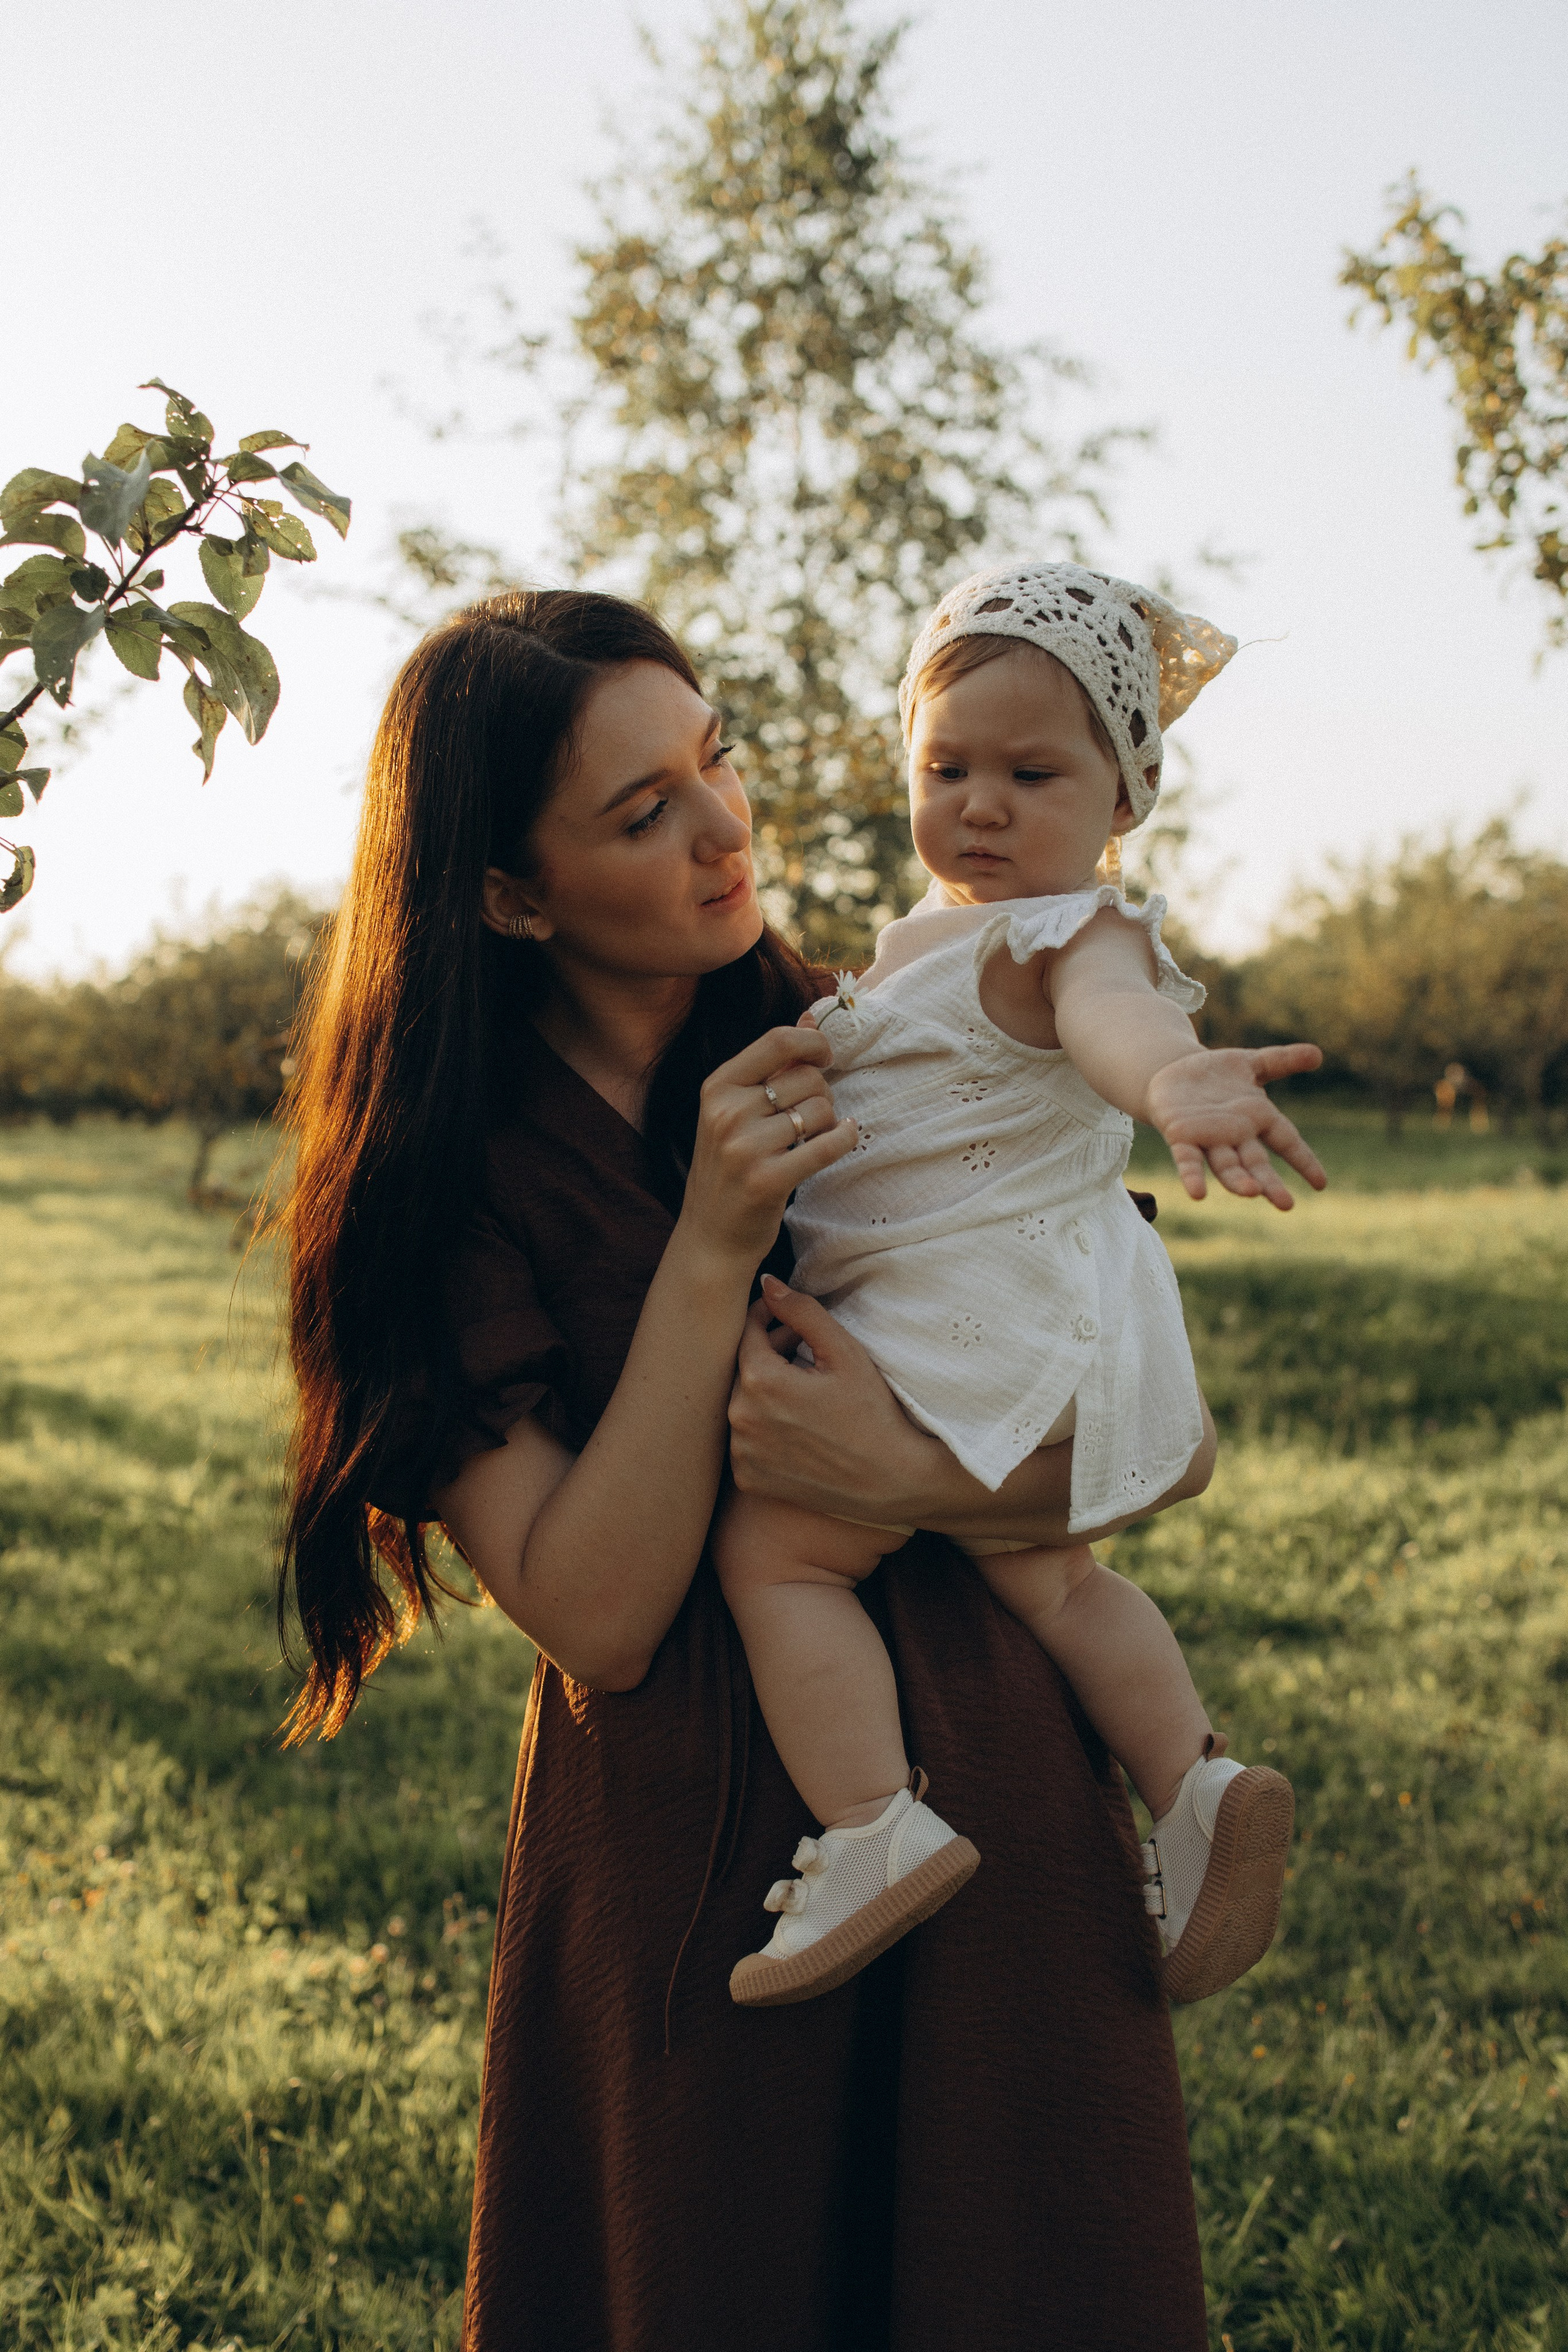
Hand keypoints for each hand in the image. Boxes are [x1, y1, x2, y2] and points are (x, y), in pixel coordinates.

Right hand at [679, 1027, 857, 1268]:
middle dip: (822, 1093)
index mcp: (717, 1087)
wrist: (711, 1235)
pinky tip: (845, 1137)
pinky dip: (845, 1139)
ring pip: (820, 1110)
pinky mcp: (766, 1180)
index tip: (826, 1056)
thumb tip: (811, 1014)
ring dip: (829, 1122)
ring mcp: (744, 1147)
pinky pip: (827, 1146)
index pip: (777, 1041)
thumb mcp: (736, 1109)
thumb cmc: (730, 1167)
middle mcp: (726, 1112)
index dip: (813, 1042)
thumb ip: (772, 1064)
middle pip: (806, 1078)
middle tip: (812, 1115)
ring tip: (813, 1137)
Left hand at [728, 1277, 939, 1518]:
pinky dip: (763, 1429)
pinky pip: (745, 1441)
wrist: (892, 1481)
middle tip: (803, 1351)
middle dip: (769, 1354)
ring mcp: (742, 1453)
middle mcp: (740, 1419)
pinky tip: (796, 1426)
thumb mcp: (844, 1352)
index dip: (768, 1319)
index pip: (746, 1333)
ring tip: (803, 1389)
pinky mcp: (748, 1479)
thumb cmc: (873, 1413)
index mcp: (759, 1381)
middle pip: (743, 1370)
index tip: (786, 1319)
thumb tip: (767, 1284)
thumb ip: (802, 1311)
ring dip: (765, 1392)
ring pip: (743, 1405)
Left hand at [1145, 1044, 1326, 1209]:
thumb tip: (1318, 1054)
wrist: (1172, 1074)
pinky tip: (1198, 1194)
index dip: (1303, 1161)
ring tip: (1251, 1193)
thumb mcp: (1251, 1064)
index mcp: (1258, 1119)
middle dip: (1269, 1183)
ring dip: (1237, 1181)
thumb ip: (1281, 1061)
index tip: (1321, 1184)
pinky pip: (1188, 1160)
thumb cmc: (1216, 1074)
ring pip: (1226, 1166)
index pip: (1287, 1142)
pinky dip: (1192, 1176)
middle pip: (1257, 1163)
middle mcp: (1236, 1136)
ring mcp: (1209, 1139)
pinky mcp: (1181, 1137)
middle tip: (1286, 1204)